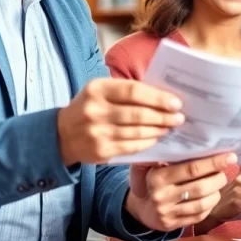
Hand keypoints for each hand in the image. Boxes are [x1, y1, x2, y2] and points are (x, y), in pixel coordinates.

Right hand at [57, 78, 183, 165]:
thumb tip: (162, 95)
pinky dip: (147, 143)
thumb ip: (125, 91)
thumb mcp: (100, 91)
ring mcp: (96, 132)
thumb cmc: (89, 108)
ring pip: (136, 132)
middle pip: (137, 113)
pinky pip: (131, 147)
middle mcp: (95, 110)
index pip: (133, 91)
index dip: (157, 97)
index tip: (175, 102)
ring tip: (170, 127)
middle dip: (163, 116)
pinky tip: (156, 138)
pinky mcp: (100, 151)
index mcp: (96, 89)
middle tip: (179, 117)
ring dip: (158, 130)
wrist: (61, 135)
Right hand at [125, 153, 234, 231]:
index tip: (230, 156)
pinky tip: (212, 196)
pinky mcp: (173, 225)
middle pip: (200, 187)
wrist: (143, 209)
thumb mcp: (149, 164)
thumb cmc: (152, 180)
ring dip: (216, 192)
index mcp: (157, 177)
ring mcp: (168, 213)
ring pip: (202, 203)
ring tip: (219, 182)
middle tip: (226, 169)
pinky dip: (210, 205)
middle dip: (218, 178)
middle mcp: (161, 196)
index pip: (191, 169)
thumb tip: (183, 135)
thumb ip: (161, 151)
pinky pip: (199, 215)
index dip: (213, 162)